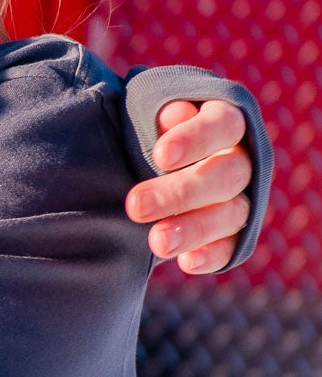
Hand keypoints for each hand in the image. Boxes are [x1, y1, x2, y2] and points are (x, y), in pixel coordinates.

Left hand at [125, 101, 251, 272]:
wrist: (148, 162)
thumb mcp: (148, 115)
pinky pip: (231, 247)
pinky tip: (187, 262)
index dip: (195, 139)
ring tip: (157, 241)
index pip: (222, 126)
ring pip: (232, 214)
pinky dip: (211, 255)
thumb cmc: (147, 132)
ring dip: (194, 229)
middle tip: (136, 207)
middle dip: (181, 193)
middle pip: (227, 175)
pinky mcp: (231, 234)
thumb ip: (160, 118)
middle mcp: (239, 160)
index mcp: (224, 123)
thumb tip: (172, 115)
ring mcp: (240, 199)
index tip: (160, 155)